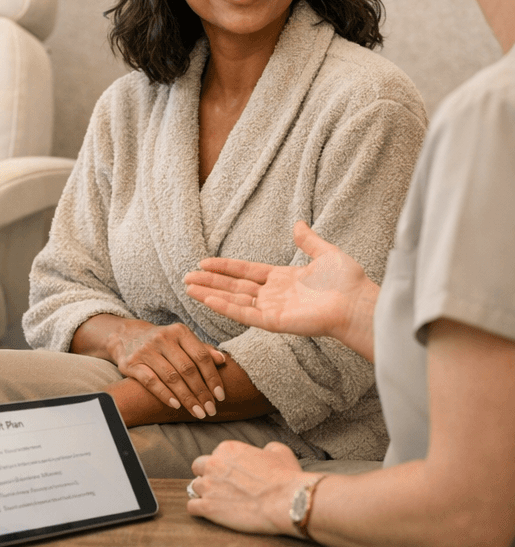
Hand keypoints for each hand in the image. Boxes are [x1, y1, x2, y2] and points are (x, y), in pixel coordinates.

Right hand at [106, 319, 226, 418]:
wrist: (126, 336)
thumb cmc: (162, 342)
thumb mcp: (181, 340)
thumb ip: (201, 349)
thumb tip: (222, 360)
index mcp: (179, 331)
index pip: (201, 356)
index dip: (212, 377)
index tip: (220, 396)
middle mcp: (162, 338)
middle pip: (187, 369)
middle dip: (201, 392)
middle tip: (211, 410)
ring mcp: (146, 350)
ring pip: (171, 377)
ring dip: (187, 398)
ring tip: (198, 412)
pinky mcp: (132, 363)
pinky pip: (151, 381)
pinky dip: (165, 395)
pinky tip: (176, 405)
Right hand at [183, 222, 378, 358]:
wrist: (359, 303)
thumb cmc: (348, 282)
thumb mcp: (326, 254)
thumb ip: (308, 241)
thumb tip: (298, 224)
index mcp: (283, 279)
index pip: (246, 272)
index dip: (225, 267)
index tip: (204, 262)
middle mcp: (274, 295)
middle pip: (234, 286)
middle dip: (210, 281)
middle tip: (187, 276)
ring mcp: (273, 309)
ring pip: (234, 300)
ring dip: (210, 293)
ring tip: (189, 287)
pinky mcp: (275, 322)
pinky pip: (245, 314)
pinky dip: (225, 307)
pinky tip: (208, 298)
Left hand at [186, 440, 304, 535]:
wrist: (286, 501)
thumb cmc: (285, 477)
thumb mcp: (279, 452)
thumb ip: (266, 448)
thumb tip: (265, 451)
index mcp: (227, 448)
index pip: (215, 455)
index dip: (223, 468)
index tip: (232, 478)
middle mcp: (213, 463)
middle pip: (198, 468)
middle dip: (208, 477)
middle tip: (221, 489)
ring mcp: (209, 485)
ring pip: (194, 488)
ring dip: (204, 495)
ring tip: (218, 503)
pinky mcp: (208, 507)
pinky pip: (192, 507)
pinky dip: (199, 510)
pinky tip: (210, 514)